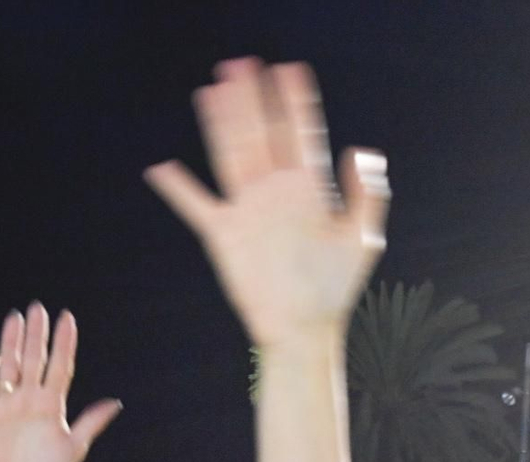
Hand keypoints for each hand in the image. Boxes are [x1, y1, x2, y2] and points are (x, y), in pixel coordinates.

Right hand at [0, 304, 122, 461]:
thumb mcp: (74, 449)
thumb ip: (90, 423)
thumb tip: (115, 403)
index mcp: (52, 405)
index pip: (59, 367)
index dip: (63, 343)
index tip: (67, 318)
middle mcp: (30, 399)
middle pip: (34, 359)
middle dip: (36, 334)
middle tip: (38, 308)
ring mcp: (7, 405)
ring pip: (9, 366)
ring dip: (11, 343)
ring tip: (14, 318)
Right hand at [147, 58, 388, 346]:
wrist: (304, 330)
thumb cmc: (336, 288)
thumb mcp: (363, 238)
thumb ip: (367, 194)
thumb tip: (357, 150)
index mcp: (309, 188)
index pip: (300, 133)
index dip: (295, 102)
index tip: (290, 70)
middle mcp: (275, 192)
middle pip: (260, 134)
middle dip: (251, 100)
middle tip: (242, 64)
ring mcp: (247, 211)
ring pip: (230, 155)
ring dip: (221, 123)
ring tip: (213, 90)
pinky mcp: (222, 236)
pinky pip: (195, 207)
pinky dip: (178, 189)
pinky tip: (162, 168)